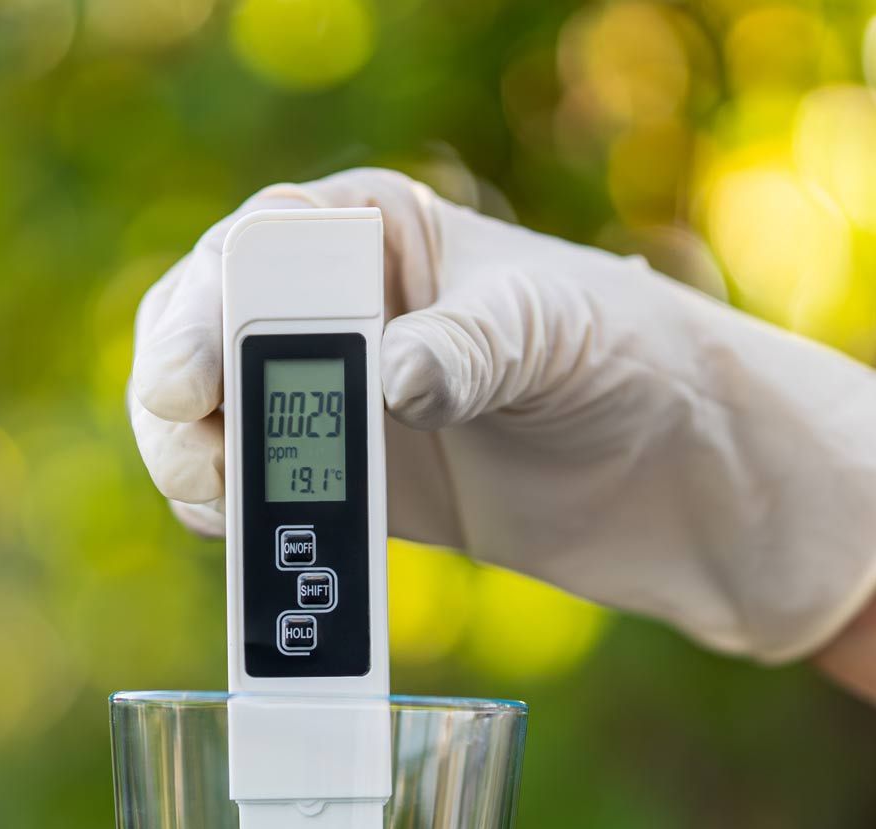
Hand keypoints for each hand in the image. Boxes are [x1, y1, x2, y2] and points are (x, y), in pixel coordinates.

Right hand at [128, 167, 875, 661]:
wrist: (696, 486)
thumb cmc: (638, 361)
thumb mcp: (554, 333)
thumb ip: (469, 347)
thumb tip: (387, 382)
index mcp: (379, 235)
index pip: (259, 249)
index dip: (206, 309)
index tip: (196, 379)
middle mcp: (344, 312)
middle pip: (207, 334)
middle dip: (180, 394)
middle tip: (201, 459)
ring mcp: (343, 404)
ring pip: (217, 420)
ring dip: (199, 464)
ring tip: (230, 510)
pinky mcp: (359, 488)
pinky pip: (267, 500)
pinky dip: (243, 524)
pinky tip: (258, 546)